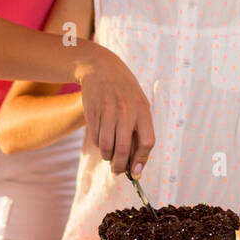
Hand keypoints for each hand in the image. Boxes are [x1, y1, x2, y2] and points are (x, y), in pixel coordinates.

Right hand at [77, 46, 153, 176]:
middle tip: (117, 171)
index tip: (136, 171)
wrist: (101, 69)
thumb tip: (136, 164)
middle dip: (120, 166)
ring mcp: (108, 112)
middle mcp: (126, 111)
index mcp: (143, 110)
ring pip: (107, 147)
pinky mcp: (93, 113)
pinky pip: (96, 138)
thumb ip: (140, 130)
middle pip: (124, 149)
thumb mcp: (139, 104)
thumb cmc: (125, 91)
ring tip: (109, 153)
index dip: (142, 160)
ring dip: (107, 156)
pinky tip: (102, 137)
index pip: (147, 142)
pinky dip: (99, 144)